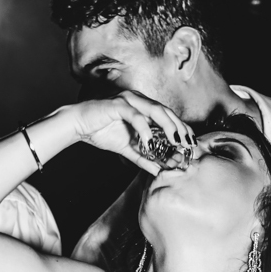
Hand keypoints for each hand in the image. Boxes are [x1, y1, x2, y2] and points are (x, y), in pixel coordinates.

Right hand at [70, 90, 194, 174]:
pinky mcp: (118, 105)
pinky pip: (135, 116)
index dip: (182, 130)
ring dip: (168, 126)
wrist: (78, 125)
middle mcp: (140, 101)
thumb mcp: (128, 149)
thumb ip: (145, 158)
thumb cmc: (102, 132)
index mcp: (144, 108)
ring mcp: (129, 100)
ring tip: (176, 141)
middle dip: (180, 129)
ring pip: (156, 110)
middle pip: (167, 113)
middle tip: (188, 145)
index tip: (192, 145)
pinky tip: (149, 143)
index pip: (169, 117)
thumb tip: (160, 171)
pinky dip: (144, 129)